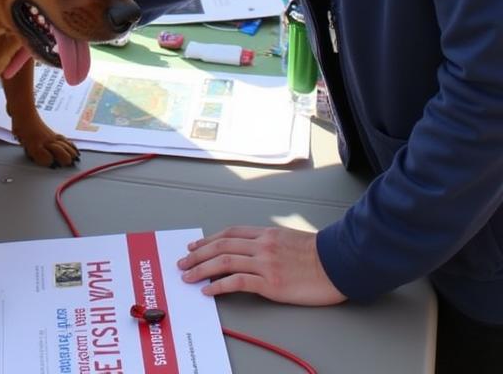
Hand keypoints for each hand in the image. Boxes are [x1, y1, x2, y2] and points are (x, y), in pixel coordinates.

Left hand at [177, 225, 345, 305]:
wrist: (340, 263)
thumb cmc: (320, 254)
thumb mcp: (290, 239)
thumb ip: (269, 242)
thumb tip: (252, 250)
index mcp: (266, 233)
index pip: (229, 233)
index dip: (209, 240)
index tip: (195, 247)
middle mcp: (261, 245)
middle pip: (220, 245)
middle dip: (198, 254)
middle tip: (183, 262)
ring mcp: (265, 263)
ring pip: (224, 261)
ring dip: (201, 269)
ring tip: (188, 277)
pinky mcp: (271, 283)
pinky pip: (237, 282)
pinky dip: (219, 285)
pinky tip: (208, 290)